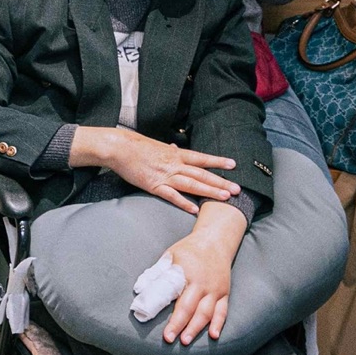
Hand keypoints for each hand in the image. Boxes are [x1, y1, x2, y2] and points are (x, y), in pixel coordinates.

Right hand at [73, 124, 240, 214]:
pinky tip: (195, 208)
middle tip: (237, 189)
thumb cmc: (135, 146)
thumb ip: (168, 150)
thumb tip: (175, 148)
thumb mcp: (155, 146)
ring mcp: (165, 175)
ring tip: (224, 197)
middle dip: (220, 181)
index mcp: (175, 154)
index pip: (201, 158)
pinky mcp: (154, 185)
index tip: (233, 165)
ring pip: (191, 184)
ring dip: (209, 191)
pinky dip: (184, 202)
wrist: (118, 147)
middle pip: (201, 174)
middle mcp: (174, 164)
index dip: (217, 161)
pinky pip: (172, 195)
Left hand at [163, 205, 245, 343]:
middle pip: (190, 307)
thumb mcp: (169, 256)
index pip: (173, 295)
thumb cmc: (188, 250)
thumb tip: (140, 291)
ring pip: (206, 312)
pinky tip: (213, 335)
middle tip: (170, 339)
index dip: (166, 311)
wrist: (215, 241)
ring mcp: (215, 289)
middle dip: (179, 324)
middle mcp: (202, 283)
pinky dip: (218, 324)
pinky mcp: (224, 293)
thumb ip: (157, 274)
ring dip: (196, 328)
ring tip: (185, 341)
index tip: (158, 322)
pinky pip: (222, 311)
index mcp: (185, 273)